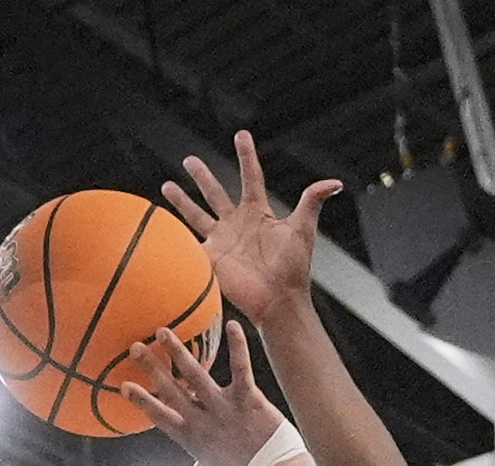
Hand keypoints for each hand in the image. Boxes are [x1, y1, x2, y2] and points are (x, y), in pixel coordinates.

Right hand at [124, 322, 286, 465]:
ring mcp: (225, 409)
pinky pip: (241, 368)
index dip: (142, 400)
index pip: (160, 417)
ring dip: (178, 352)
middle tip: (136, 347)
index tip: (124, 385)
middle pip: (171, 390)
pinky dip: (237, 345)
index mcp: (193, 441)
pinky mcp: (249, 400)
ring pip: (196, 375)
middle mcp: (203, 422)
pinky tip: (232, 324)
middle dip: (151, 368)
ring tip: (163, 332)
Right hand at [164, 130, 340, 324]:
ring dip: (181, 200)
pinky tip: (159, 223)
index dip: (246, 156)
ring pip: (196, 214)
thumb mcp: (302, 230)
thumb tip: (335, 182)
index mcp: (258, 213)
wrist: (277, 300)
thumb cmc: (293, 268)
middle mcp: (237, 223)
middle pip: (216, 192)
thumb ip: (312, 202)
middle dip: (202, 176)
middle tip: (189, 160)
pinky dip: (174, 233)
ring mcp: (222, 240)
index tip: (241, 134)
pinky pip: (188, 242)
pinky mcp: (210, 258)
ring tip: (167, 185)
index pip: (250, 177)